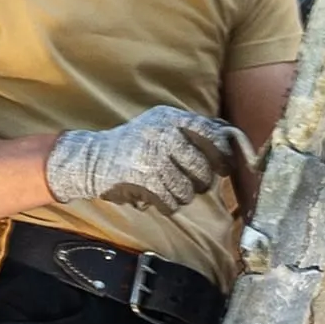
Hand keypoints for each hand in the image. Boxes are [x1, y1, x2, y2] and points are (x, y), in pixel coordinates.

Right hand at [43, 104, 248, 231]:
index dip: (222, 152)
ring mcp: (152, 158)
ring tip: (172, 190)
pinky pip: (171, 202)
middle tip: (196, 183)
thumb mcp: (162, 125)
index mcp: (170, 118)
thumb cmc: (135, 145)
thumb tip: (232, 134)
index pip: (210, 133)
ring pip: (188, 189)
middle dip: (202, 181)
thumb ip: (194, 129)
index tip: (224, 165)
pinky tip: (161, 198)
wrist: (93, 160)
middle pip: (202, 166)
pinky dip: (169, 205)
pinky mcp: (142, 181)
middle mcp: (162, 134)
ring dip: (184, 195)